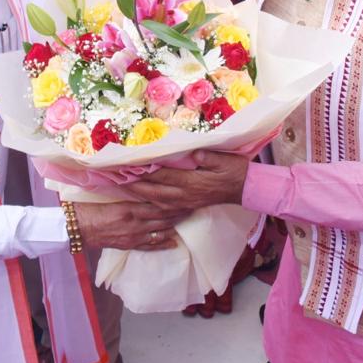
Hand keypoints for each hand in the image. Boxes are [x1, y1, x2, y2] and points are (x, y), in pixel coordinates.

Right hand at [74, 201, 187, 250]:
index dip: (172, 201)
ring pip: (159, 231)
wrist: (77, 228)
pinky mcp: (128, 245)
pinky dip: (162, 244)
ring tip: (186, 219)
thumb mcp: (110, 195)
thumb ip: (126, 191)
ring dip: (173, 225)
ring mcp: (132, 236)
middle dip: (178, 212)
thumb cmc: (90, 208)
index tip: (184, 195)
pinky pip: (149, 246)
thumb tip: (140, 180)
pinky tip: (173, 242)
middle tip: (192, 206)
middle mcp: (134, 223)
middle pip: (162, 218)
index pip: (157, 204)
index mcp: (129, 208)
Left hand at [122, 150, 250, 212]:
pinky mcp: (188, 206)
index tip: (130, 165)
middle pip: (155, 191)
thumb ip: (208, 158)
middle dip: (135, 185)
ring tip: (125, 188)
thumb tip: (194, 153)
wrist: (245, 189)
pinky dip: (151, 204)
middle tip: (117, 179)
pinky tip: (143, 200)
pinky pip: (165, 208)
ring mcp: (186, 202)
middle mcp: (185, 194)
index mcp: (192, 182)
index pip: (164, 175)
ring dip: (140, 195)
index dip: (146, 170)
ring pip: (157, 201)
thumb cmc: (234, 171)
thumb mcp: (225, 160)